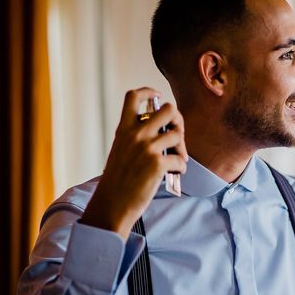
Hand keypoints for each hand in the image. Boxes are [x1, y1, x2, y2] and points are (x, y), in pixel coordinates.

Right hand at [81, 87, 187, 239]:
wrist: (112, 204)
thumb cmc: (118, 180)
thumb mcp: (121, 151)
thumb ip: (137, 137)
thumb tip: (165, 131)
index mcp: (123, 129)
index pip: (133, 96)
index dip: (149, 91)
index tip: (158, 95)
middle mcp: (136, 134)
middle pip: (168, 109)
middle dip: (177, 120)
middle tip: (176, 135)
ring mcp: (147, 148)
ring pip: (178, 134)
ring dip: (181, 148)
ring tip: (176, 160)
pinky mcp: (158, 164)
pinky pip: (180, 159)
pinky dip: (181, 168)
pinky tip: (174, 174)